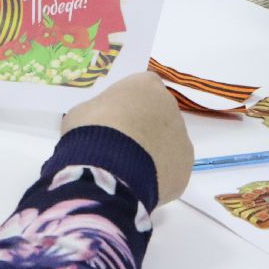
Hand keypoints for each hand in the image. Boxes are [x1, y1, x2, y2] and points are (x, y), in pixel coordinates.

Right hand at [61, 71, 193, 206]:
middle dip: (143, 127)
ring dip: (152, 152)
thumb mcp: (83, 112)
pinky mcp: (184, 167)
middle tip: (119, 145)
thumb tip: (100, 122)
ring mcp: (181, 137)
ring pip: (167, 143)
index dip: (127, 104)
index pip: (142, 88)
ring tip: (127, 169)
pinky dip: (158, 176)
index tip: (113, 118)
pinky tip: (138, 184)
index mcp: (145, 85)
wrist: (108, 169)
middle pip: (158, 114)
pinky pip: (170, 169)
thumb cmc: (91, 130)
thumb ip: (98, 111)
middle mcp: (170, 106)